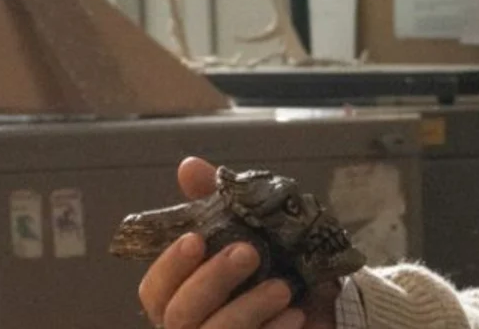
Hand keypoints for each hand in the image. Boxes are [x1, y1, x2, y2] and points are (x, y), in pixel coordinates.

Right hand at [138, 157, 339, 328]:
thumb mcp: (253, 230)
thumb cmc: (275, 269)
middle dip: (212, 280)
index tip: (196, 239)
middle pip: (178, 315)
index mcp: (181, 298)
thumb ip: (217, 202)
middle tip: (249, 252)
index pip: (154, 290)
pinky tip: (296, 315)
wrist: (324, 309)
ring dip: (247, 308)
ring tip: (283, 287)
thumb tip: (188, 166)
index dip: (169, 266)